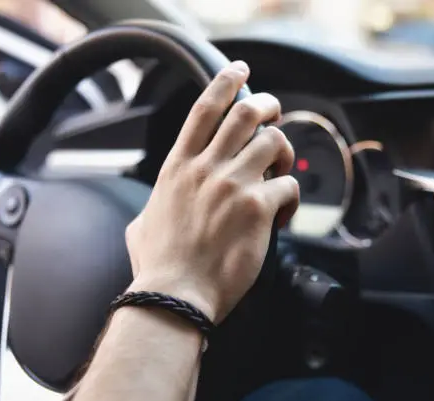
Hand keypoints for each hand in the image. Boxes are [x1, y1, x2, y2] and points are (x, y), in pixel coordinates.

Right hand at [125, 61, 298, 323]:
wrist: (174, 295)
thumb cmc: (159, 266)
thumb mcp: (142, 224)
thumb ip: (155, 205)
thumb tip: (157, 207)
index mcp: (178, 168)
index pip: (205, 109)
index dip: (225, 82)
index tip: (239, 71)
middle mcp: (205, 168)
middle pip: (245, 113)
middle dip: (267, 105)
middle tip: (274, 112)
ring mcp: (232, 185)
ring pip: (272, 142)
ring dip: (283, 151)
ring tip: (280, 171)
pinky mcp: (256, 208)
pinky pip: (288, 187)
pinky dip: (291, 198)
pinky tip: (282, 216)